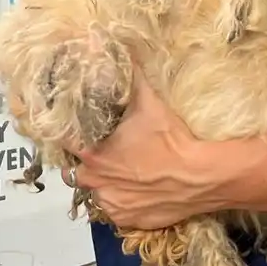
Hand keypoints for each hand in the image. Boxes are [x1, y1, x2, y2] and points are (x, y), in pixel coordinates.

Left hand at [71, 68, 226, 229]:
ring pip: (96, 192)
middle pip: (76, 172)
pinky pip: (115, 210)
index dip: (68, 135)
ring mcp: (112, 205)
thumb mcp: (149, 101)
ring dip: (103, 182)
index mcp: (93, 155)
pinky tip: (136, 188)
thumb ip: (129, 75)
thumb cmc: (171, 139)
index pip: (65, 144)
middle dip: (85, 162)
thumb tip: (110, 45)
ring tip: (122, 170)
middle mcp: (96, 183)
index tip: (76, 129)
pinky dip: (121, 200)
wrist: (201, 176)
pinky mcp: (128, 220)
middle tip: (103, 150)